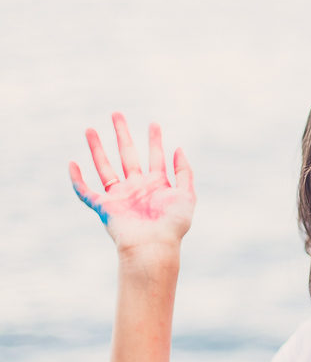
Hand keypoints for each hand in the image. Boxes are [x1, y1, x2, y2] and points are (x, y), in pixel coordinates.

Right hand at [69, 113, 194, 254]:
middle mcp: (136, 188)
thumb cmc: (172, 225)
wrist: (154, 247)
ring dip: (97, 148)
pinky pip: (86, 192)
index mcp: (156, 185)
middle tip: (117, 114)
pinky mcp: (104, 207)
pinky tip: (72, 164)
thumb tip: (178, 148)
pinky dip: (77, 180)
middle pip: (127, 155)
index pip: (155, 156)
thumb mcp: (187, 195)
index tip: (154, 124)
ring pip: (105, 167)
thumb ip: (184, 172)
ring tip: (90, 129)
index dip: (155, 140)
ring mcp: (120, 197)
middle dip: (122, 134)